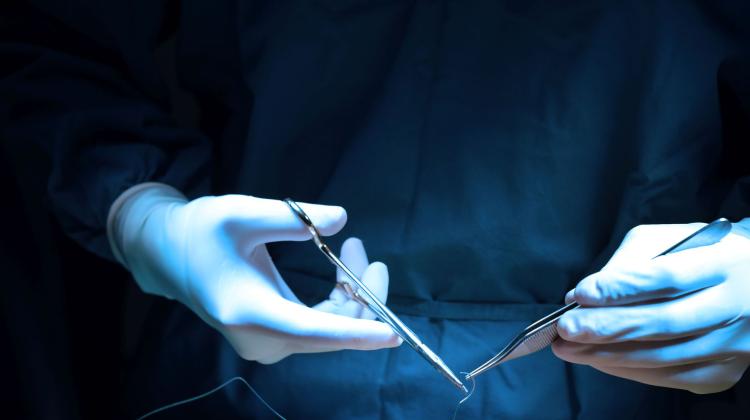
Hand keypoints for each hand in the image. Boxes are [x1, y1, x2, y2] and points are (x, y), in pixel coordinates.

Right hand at [109, 183, 400, 363]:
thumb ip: (293, 217)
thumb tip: (342, 218)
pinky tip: (342, 272)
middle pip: (329, 330)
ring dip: (351, 294)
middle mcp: (261, 339)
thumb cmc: (201, 230)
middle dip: (361, 294)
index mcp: (251, 311)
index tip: (392, 335)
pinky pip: (317, 326)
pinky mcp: (271, 336)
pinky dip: (337, 301)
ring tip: (355, 250)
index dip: (356, 332)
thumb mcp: (243, 213)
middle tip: (365, 251)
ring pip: (328, 328)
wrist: (166, 254)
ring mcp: (266, 342)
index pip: (314, 330)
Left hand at [553, 222, 749, 393]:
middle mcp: (734, 306)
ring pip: (663, 356)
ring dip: (608, 355)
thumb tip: (586, 295)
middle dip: (607, 328)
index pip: (667, 277)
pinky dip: (628, 371)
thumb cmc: (699, 256)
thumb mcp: (668, 240)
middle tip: (565, 330)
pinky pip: (669, 377)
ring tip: (569, 348)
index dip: (619, 288)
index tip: (580, 294)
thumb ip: (629, 262)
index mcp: (722, 263)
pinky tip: (599, 360)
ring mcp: (733, 344)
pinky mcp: (724, 372)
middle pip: (664, 322)